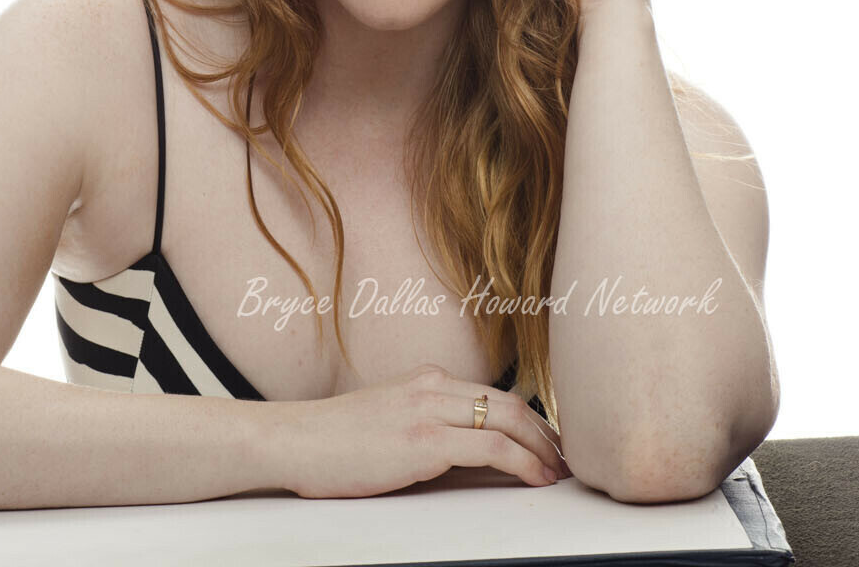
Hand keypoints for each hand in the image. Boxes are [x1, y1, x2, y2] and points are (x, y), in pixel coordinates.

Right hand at [270, 362, 571, 498]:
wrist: (292, 441)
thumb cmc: (332, 442)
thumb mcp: (389, 425)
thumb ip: (433, 431)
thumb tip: (480, 458)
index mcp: (424, 380)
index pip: (495, 395)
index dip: (531, 420)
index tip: (548, 444)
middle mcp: (432, 386)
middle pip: (512, 403)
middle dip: (547, 434)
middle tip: (566, 460)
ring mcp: (428, 409)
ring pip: (510, 419)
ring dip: (544, 449)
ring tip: (559, 473)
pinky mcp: (424, 440)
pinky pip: (493, 446)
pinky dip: (524, 462)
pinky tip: (536, 478)